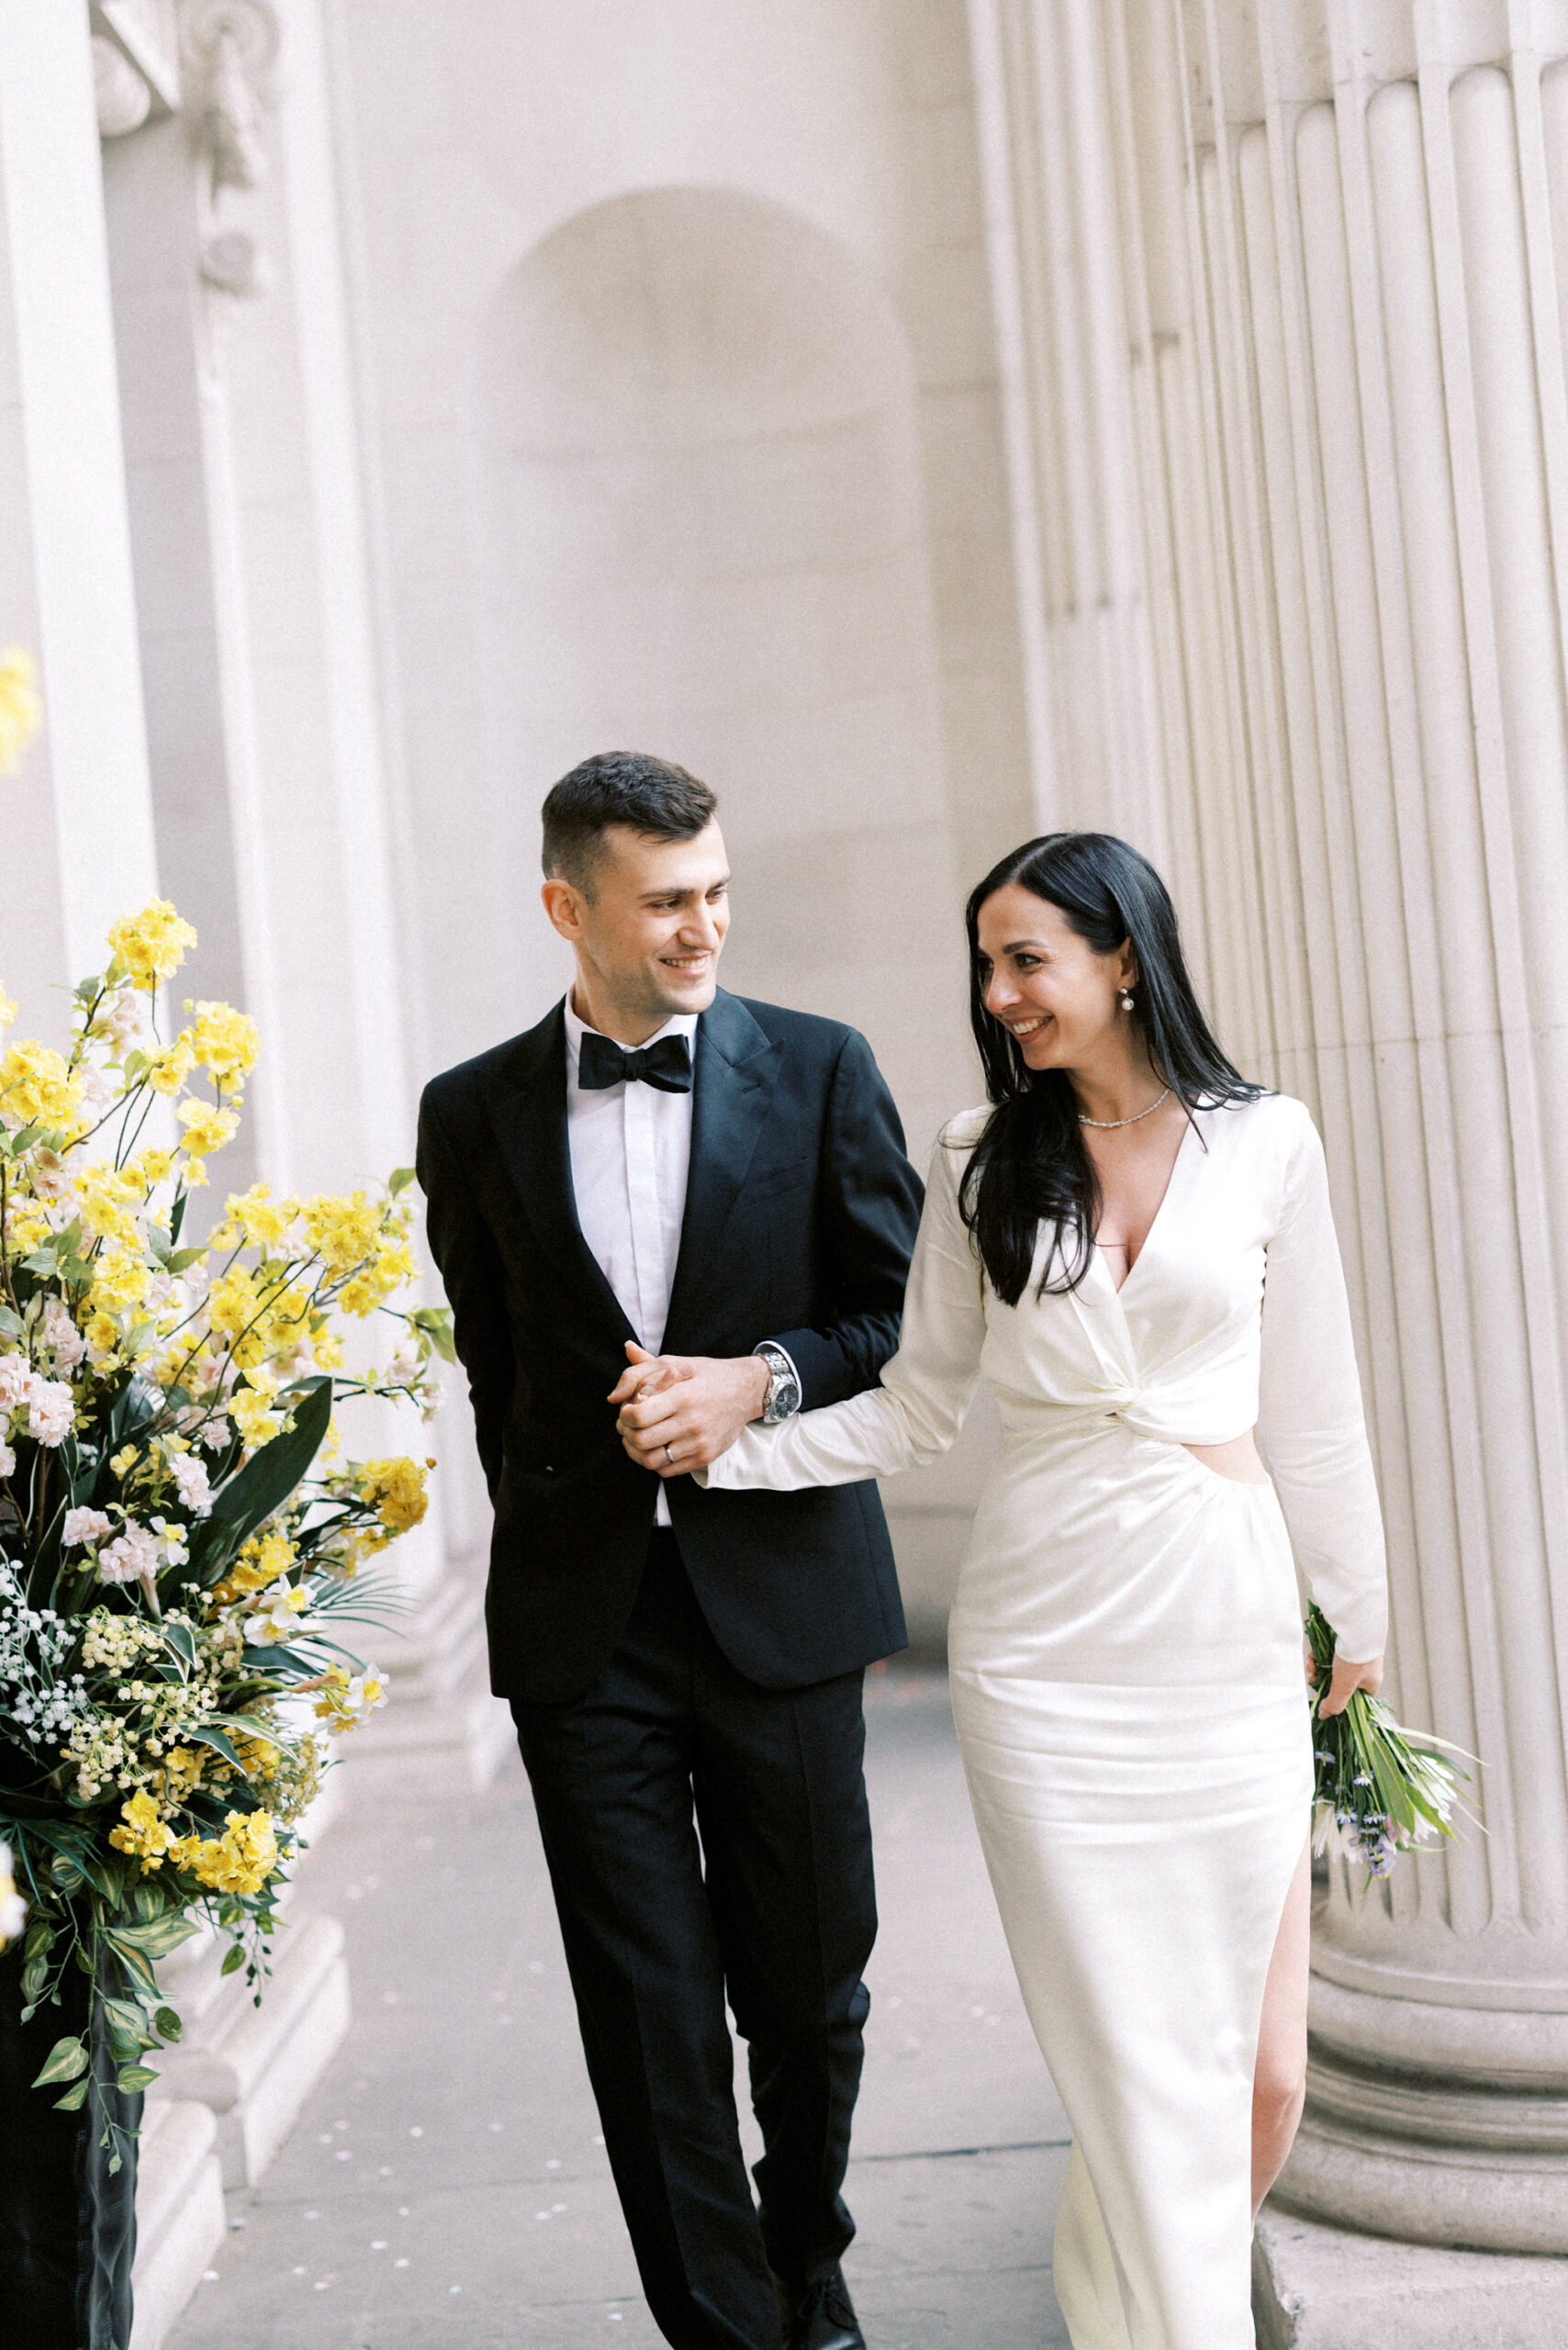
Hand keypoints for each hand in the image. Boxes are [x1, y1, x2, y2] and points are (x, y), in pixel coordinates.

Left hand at [610, 1342, 769, 1474]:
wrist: (745, 1391)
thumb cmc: (704, 1375)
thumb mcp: (673, 1363)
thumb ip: (638, 1373)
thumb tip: (612, 1397)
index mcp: (682, 1397)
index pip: (638, 1416)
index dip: (624, 1415)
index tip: (627, 1410)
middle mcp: (692, 1423)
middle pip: (641, 1440)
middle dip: (625, 1433)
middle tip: (627, 1425)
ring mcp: (699, 1443)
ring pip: (651, 1461)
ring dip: (635, 1451)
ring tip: (636, 1438)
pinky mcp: (704, 1458)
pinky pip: (667, 1471)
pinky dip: (653, 1462)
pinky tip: (654, 1447)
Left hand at [1308, 1647, 1383, 1717]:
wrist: (1356, 1624)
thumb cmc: (1355, 1658)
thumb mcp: (1344, 1686)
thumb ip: (1334, 1704)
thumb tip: (1324, 1715)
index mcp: (1370, 1683)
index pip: (1356, 1699)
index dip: (1339, 1700)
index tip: (1324, 1698)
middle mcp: (1365, 1669)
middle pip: (1339, 1682)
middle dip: (1323, 1681)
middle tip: (1312, 1678)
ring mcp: (1355, 1654)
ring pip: (1332, 1667)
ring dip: (1318, 1668)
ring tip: (1310, 1665)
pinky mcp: (1346, 1642)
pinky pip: (1329, 1653)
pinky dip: (1319, 1655)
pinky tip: (1311, 1655)